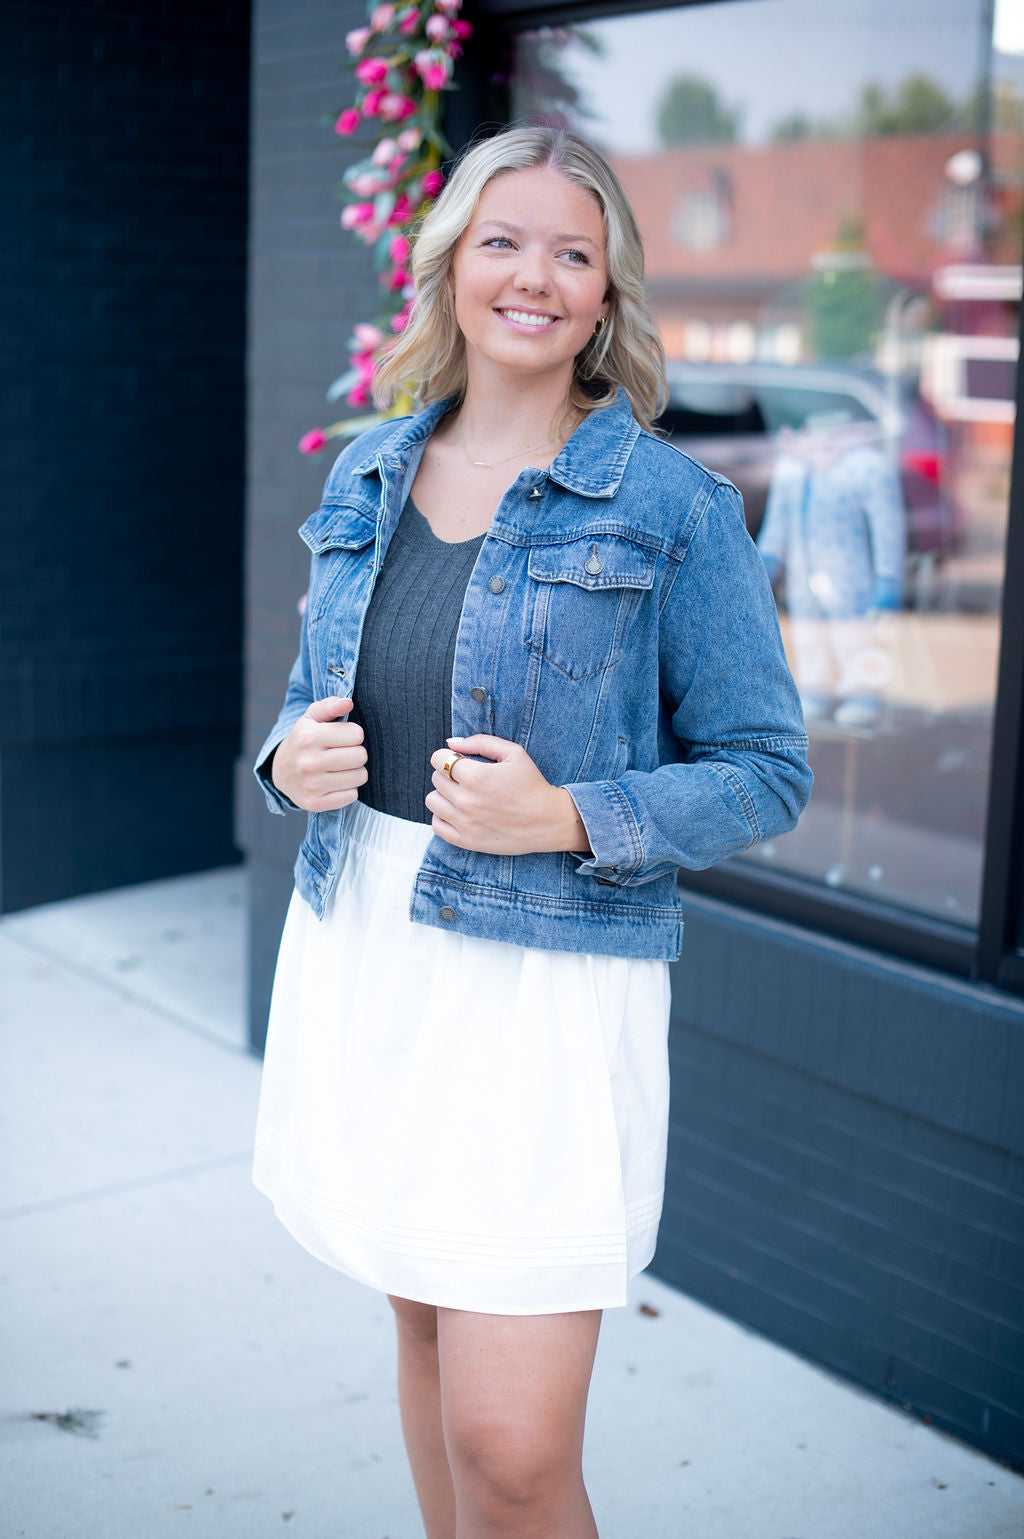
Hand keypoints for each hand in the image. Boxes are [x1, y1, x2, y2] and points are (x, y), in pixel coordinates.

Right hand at [271, 697, 366, 811]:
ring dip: (355, 771)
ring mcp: (312, 785)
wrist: (281, 771)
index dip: (353, 734)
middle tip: (344, 753)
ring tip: (341, 767)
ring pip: (360, 776)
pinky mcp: (315, 803)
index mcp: (308, 737)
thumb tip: (348, 702)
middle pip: (360, 756)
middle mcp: (308, 762)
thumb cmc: (304, 740)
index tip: (343, 737)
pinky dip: (348, 789)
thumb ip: (330, 705)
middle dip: (357, 753)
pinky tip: (336, 782)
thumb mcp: (312, 718)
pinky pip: (352, 795)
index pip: (357, 734)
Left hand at [426, 734, 591, 855]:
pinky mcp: (466, 841)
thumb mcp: (513, 752)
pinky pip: (437, 825)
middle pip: (436, 779)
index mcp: (476, 776)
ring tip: (461, 795)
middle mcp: (466, 800)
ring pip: (432, 801)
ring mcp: (464, 822)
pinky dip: (443, 816)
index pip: (438, 759)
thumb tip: (450, 743)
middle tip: (467, 779)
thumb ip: (480, 742)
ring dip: (443, 795)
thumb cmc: (532, 784)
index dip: (448, 756)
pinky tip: (458, 812)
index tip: (459, 761)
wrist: (548, 821)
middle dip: (448, 774)